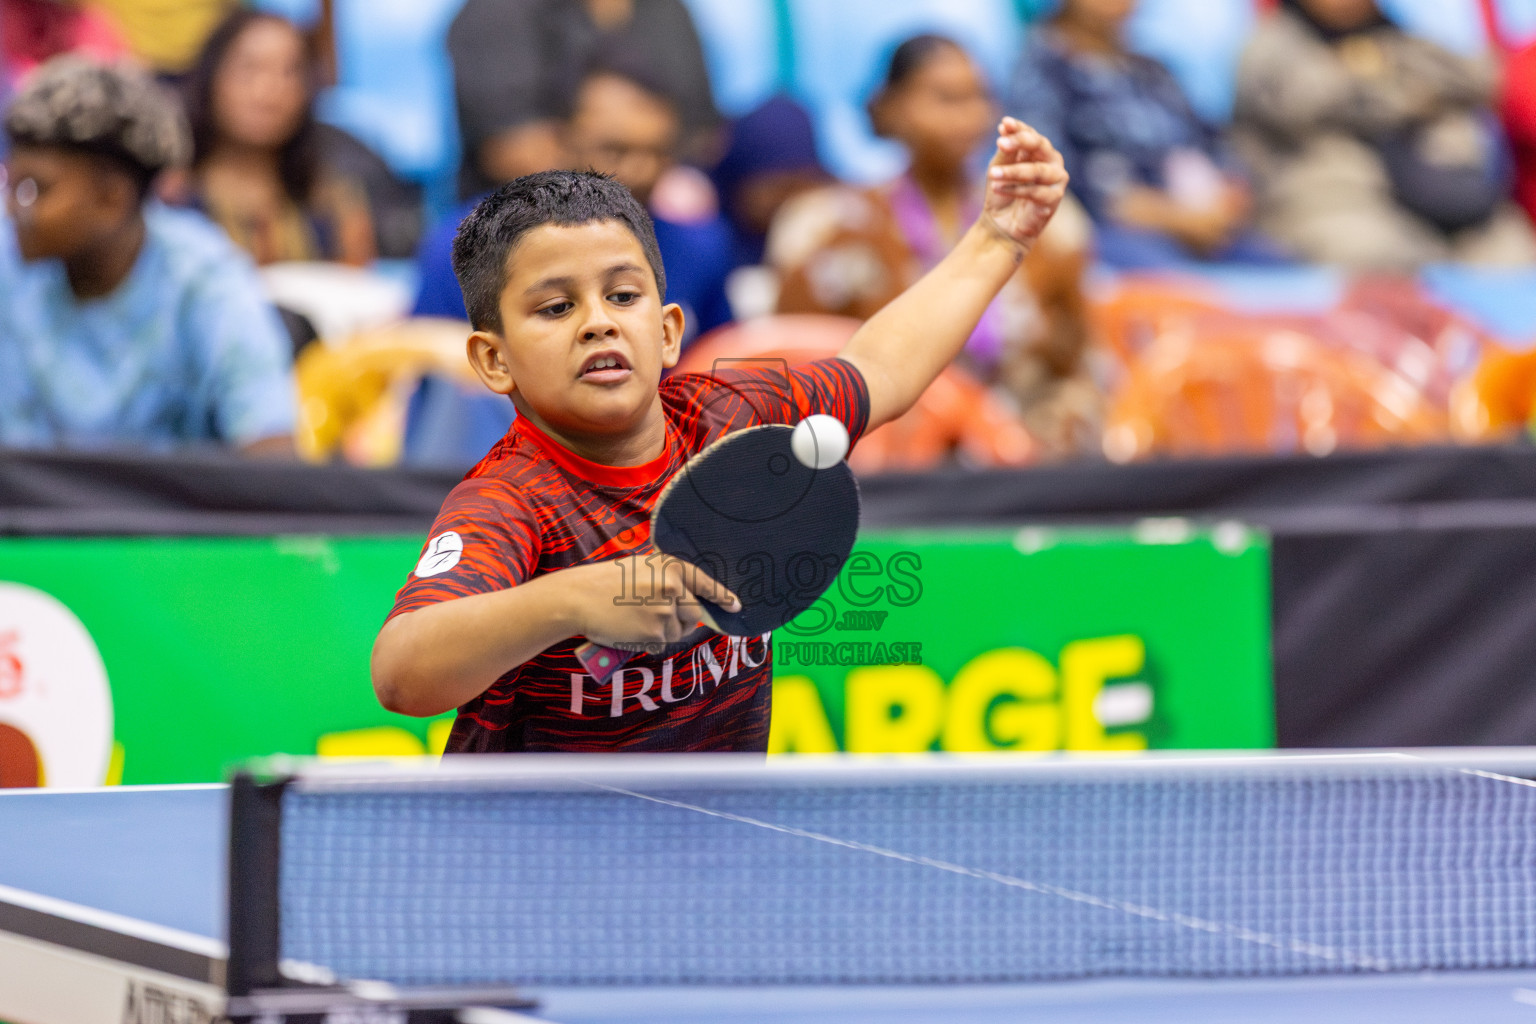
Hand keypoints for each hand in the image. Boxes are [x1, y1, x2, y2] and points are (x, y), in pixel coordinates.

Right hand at [565, 553, 741, 648]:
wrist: (578, 597)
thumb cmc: (604, 583)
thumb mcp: (640, 569)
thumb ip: (664, 580)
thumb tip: (685, 600)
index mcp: (670, 567)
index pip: (704, 582)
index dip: (722, 596)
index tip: (736, 606)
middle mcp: (673, 587)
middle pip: (694, 614)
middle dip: (681, 620)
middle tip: (655, 618)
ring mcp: (666, 610)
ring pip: (678, 631)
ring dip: (663, 632)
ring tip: (635, 621)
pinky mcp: (656, 631)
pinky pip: (662, 643)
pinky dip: (650, 642)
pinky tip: (631, 631)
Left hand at [983, 117, 1069, 253]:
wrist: (1002, 225)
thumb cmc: (1001, 192)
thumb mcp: (998, 167)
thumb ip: (1005, 150)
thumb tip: (1005, 127)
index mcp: (1039, 150)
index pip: (1031, 134)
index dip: (1019, 128)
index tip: (1004, 124)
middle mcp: (1051, 161)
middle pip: (1040, 146)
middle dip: (1020, 142)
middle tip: (1001, 143)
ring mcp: (1057, 179)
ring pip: (1037, 171)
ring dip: (1013, 172)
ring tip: (991, 174)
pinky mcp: (1055, 198)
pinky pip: (1035, 191)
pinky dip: (1014, 190)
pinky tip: (996, 188)